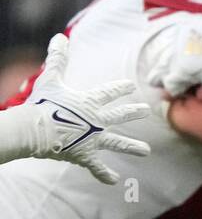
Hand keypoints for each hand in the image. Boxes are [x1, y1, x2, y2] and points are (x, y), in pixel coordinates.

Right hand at [27, 34, 149, 184]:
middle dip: (133, 112)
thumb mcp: (50, 79)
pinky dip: (104, 174)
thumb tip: (59, 37)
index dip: (120, 88)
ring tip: (146, 151)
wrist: (37, 130)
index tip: (131, 86)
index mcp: (89, 102)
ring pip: (118, 143)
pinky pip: (97, 167)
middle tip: (145, 111)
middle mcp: (97, 121)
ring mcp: (94, 139)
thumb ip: (57, 59)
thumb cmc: (43, 104)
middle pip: (119, 116)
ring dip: (133, 147)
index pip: (108, 92)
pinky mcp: (86, 155)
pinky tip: (115, 180)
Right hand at [148, 18, 201, 99]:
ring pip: (159, 57)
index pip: (169, 87)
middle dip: (162, 81)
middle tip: (174, 83)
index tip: (185, 92)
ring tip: (174, 71)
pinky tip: (178, 55)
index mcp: (184, 70)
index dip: (175, 93)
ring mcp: (176, 40)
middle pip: (156, 73)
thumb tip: (196, 96)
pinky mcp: (181, 29)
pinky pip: (166, 42)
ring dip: (163, 66)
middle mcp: (175, 54)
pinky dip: (168, 51)